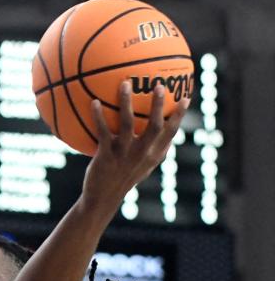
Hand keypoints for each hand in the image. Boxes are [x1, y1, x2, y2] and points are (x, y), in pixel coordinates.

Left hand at [81, 81, 188, 211]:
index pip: (171, 133)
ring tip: (124, 83)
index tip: (187, 98)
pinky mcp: (106, 154)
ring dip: (126, 102)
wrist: (103, 197)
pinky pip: (102, 130)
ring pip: (127, 123)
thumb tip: (163, 133)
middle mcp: (142, 153)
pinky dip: (98, 115)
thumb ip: (153, 150)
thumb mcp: (143, 166)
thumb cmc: (123, 178)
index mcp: (153, 155)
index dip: (179, 116)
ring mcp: (124, 153)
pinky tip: (94, 102)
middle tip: (159, 85)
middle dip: (158, 105)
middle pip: (155, 126)